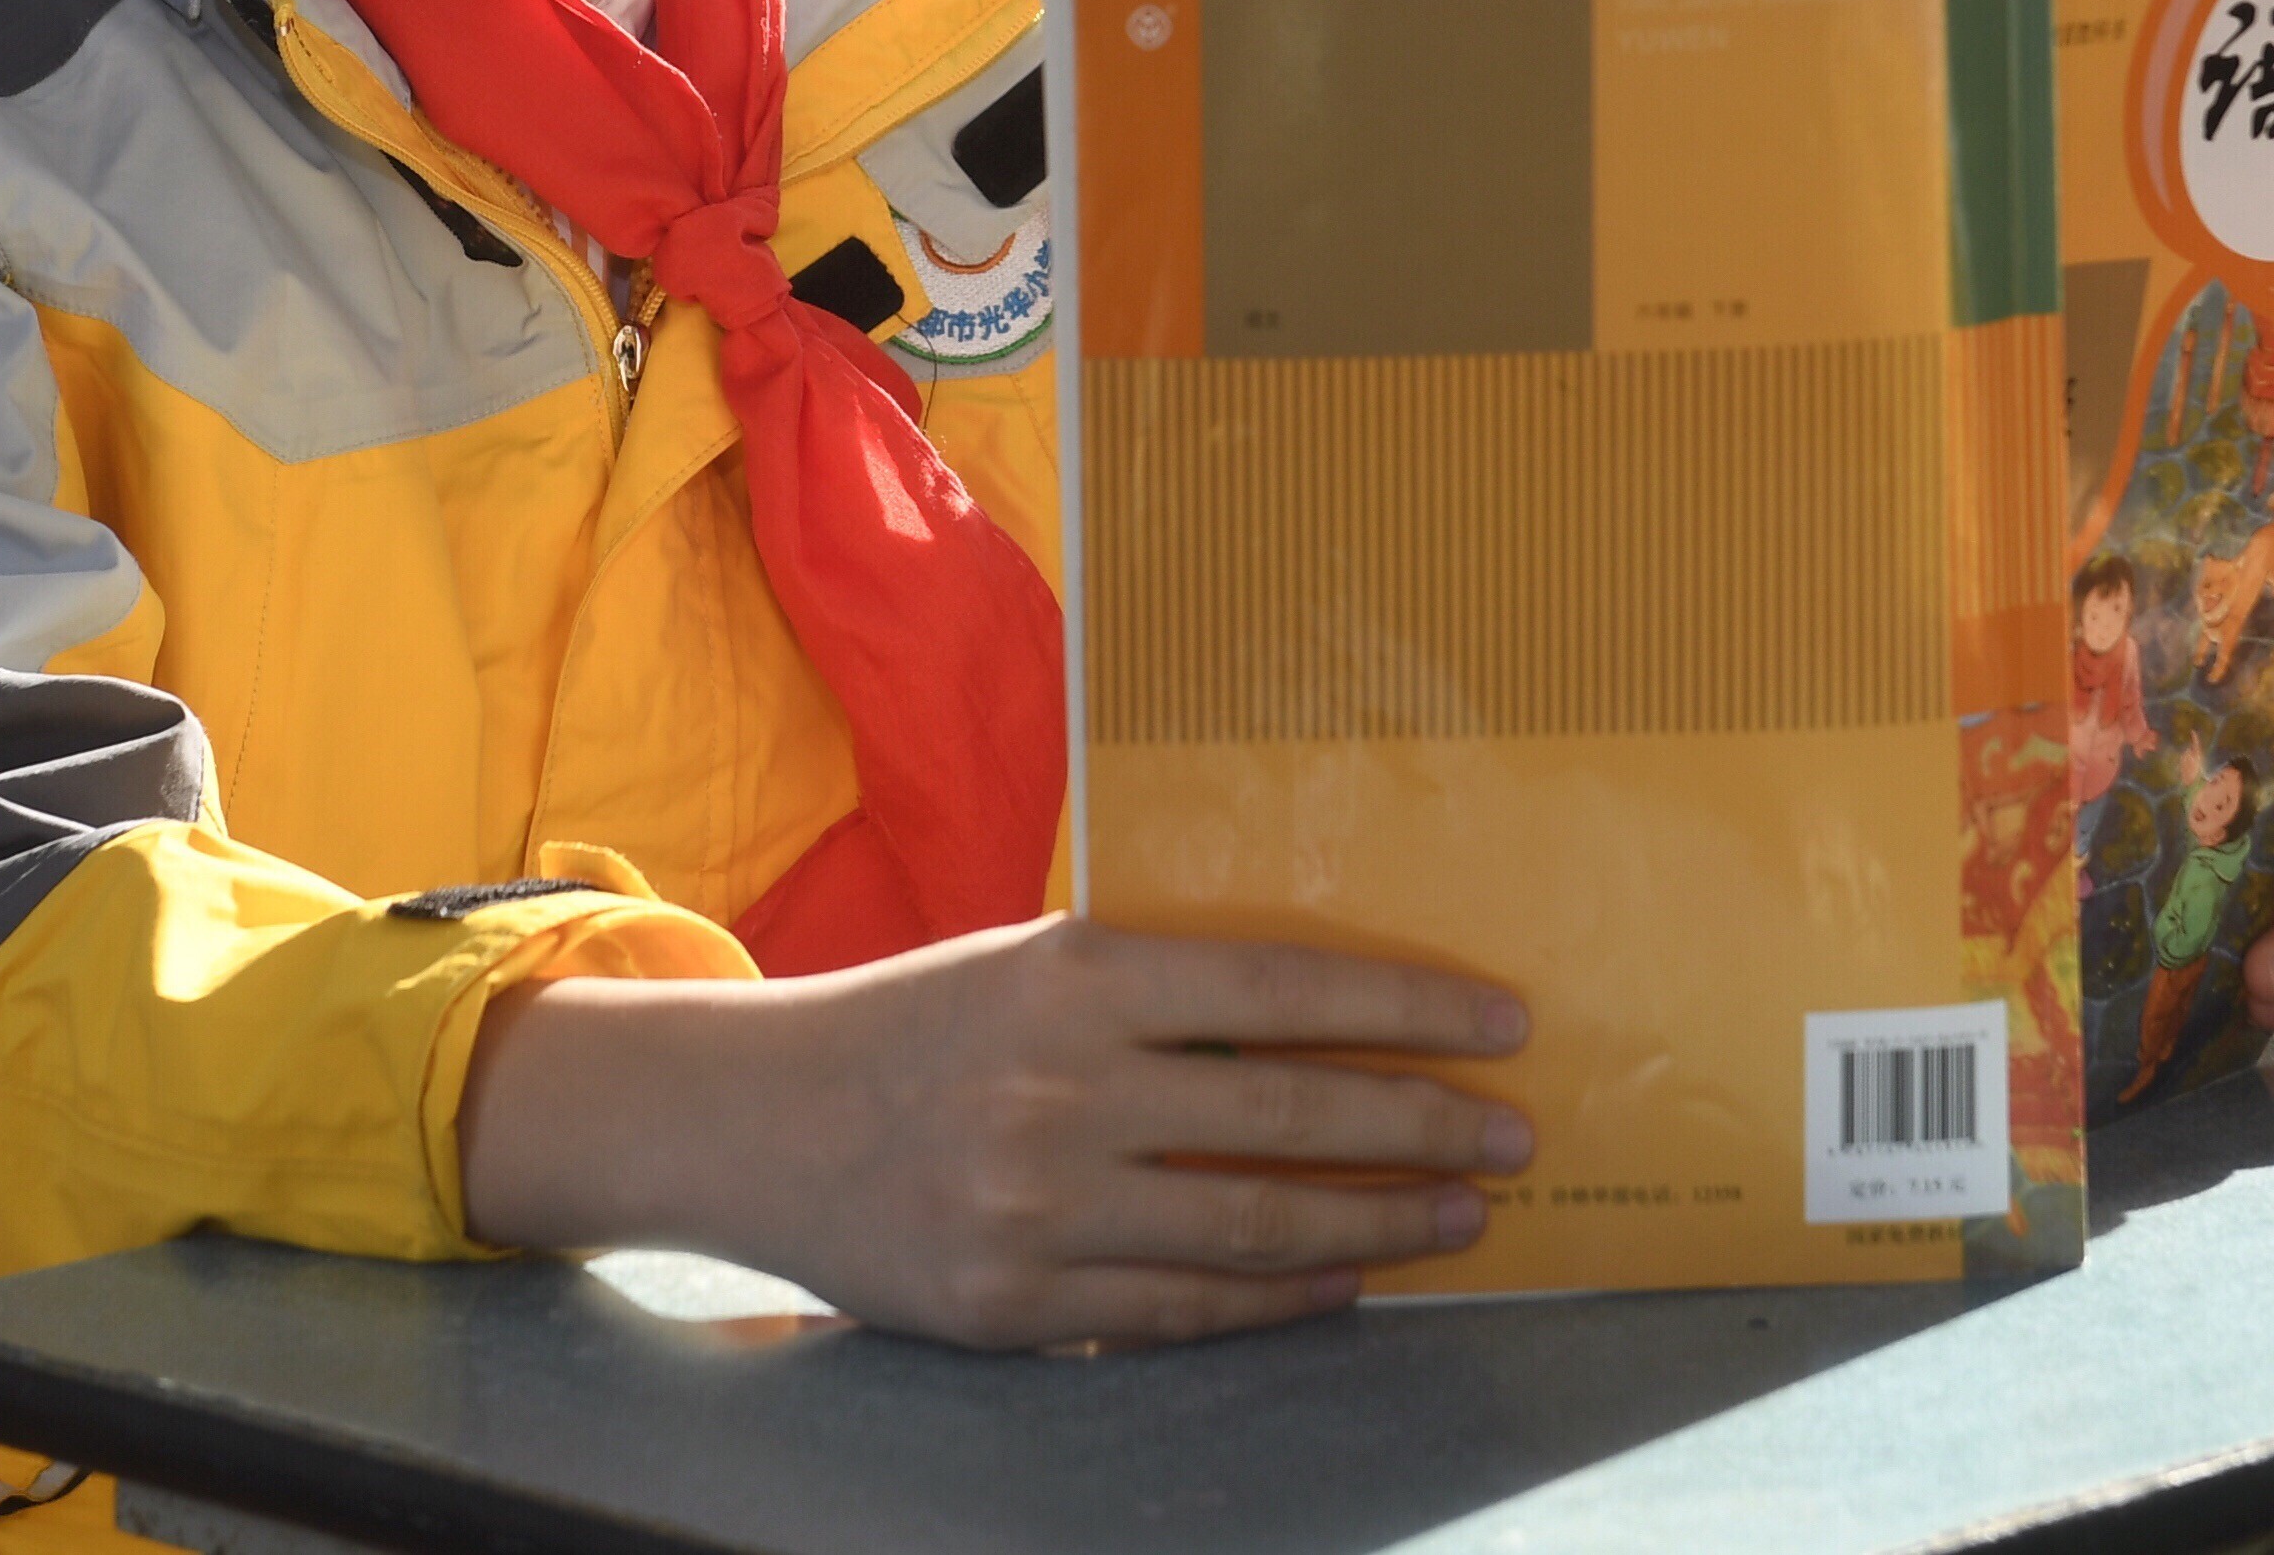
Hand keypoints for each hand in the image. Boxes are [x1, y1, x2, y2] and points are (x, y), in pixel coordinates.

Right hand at [455, 919, 1531, 1349]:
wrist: (760, 1118)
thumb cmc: (922, 1024)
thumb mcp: (1031, 962)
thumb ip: (1158, 989)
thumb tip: (1333, 1017)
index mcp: (1076, 975)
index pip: (1283, 987)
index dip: (1408, 1009)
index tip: (1503, 1024)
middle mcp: (1063, 1088)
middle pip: (1290, 1114)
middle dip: (1424, 1124)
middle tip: (1513, 1133)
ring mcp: (1039, 1205)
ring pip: (1253, 1227)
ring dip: (1377, 1224)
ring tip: (1458, 1215)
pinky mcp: (1016, 1302)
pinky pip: (1182, 1310)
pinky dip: (1280, 1300)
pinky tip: (1347, 1282)